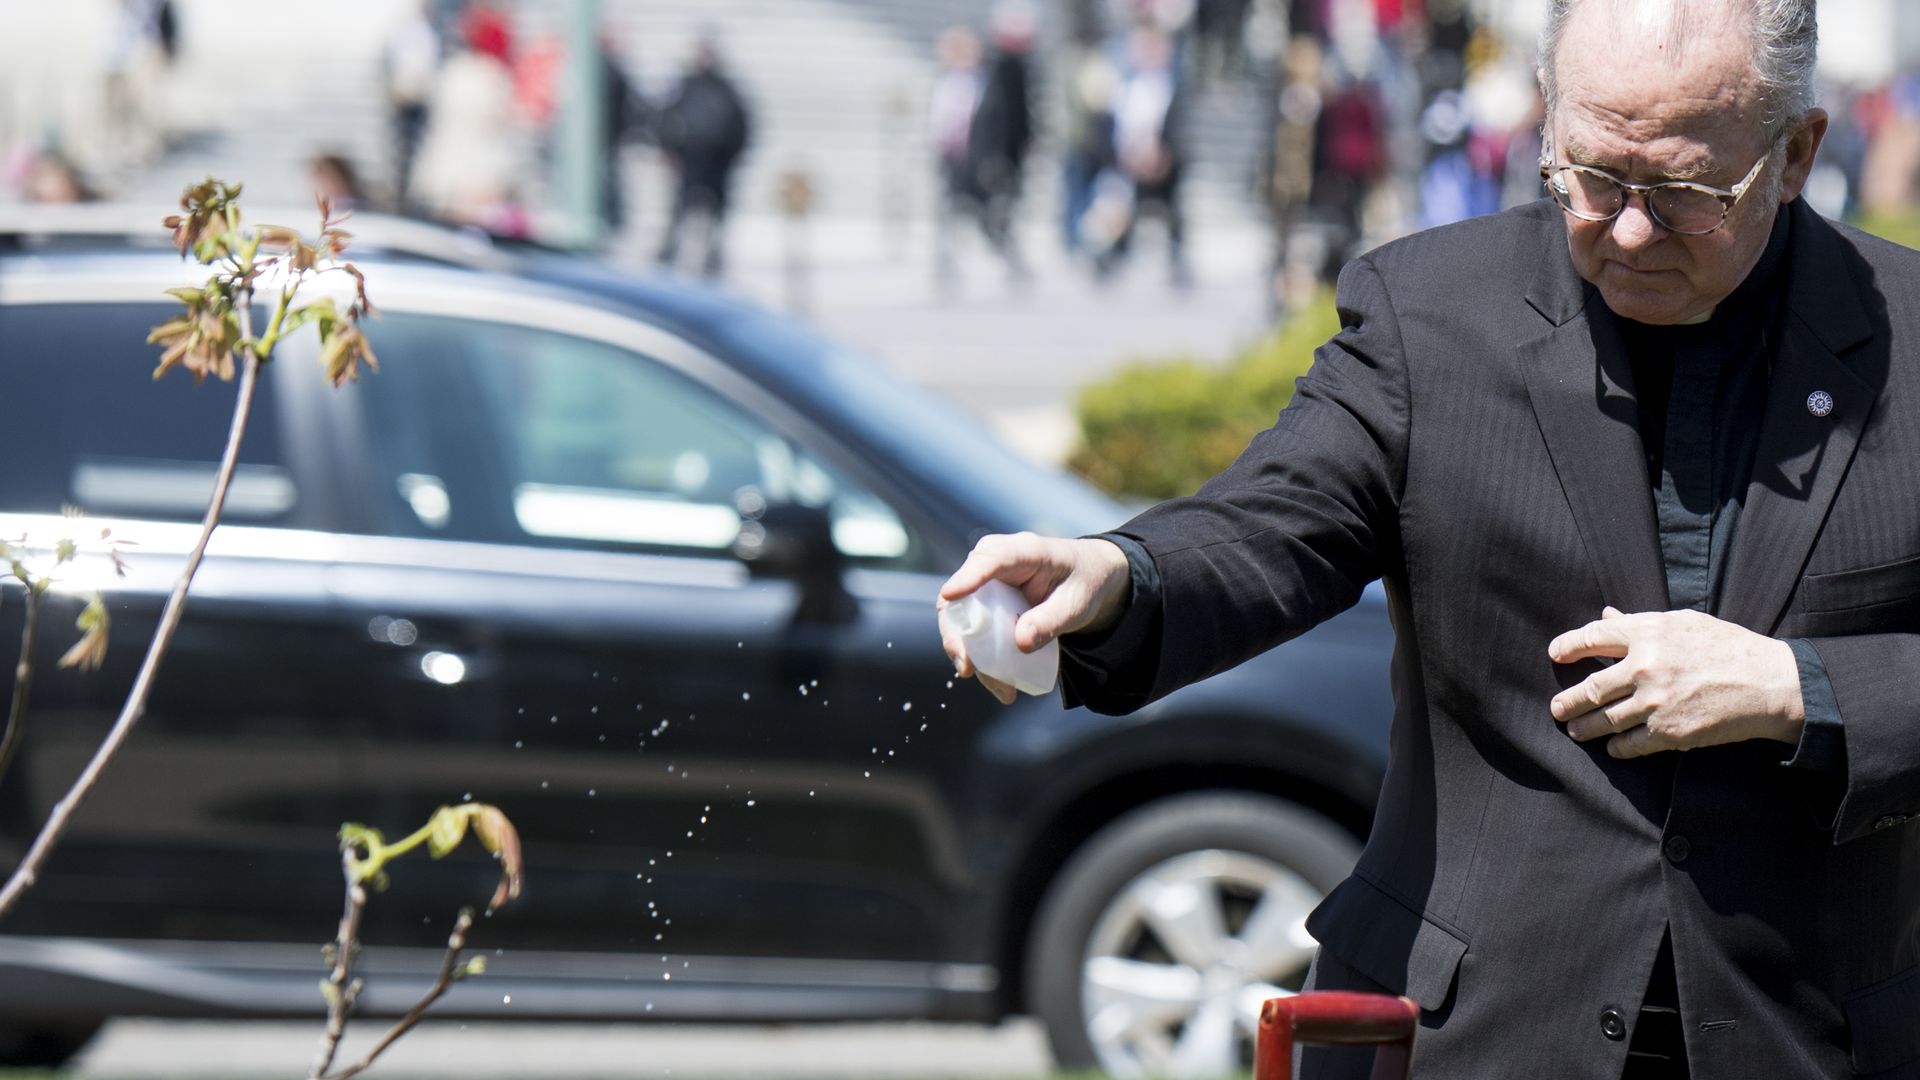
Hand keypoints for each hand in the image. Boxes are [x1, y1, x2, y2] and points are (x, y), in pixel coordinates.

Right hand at [938, 533, 1131, 704]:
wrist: (1086, 579)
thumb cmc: (1082, 582)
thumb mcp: (1076, 603)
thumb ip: (1051, 620)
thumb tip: (1020, 643)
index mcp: (1023, 552)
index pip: (990, 559)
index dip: (967, 577)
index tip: (950, 595)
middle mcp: (995, 563)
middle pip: (961, 594)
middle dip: (956, 633)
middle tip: (967, 667)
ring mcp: (985, 584)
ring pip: (962, 619)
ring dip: (970, 655)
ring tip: (1001, 689)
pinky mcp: (984, 604)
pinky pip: (973, 632)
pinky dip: (983, 658)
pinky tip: (1002, 684)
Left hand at [1548, 607, 1804, 757]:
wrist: (1769, 684)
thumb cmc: (1729, 647)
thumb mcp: (1685, 623)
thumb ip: (1640, 622)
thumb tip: (1607, 615)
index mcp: (1647, 633)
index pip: (1592, 637)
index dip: (1568, 646)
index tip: (1555, 654)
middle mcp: (1644, 667)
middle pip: (1590, 688)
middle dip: (1568, 701)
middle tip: (1556, 708)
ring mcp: (1654, 703)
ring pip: (1604, 720)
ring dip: (1584, 728)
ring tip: (1575, 730)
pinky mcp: (1668, 733)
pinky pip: (1629, 744)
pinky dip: (1616, 747)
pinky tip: (1612, 747)